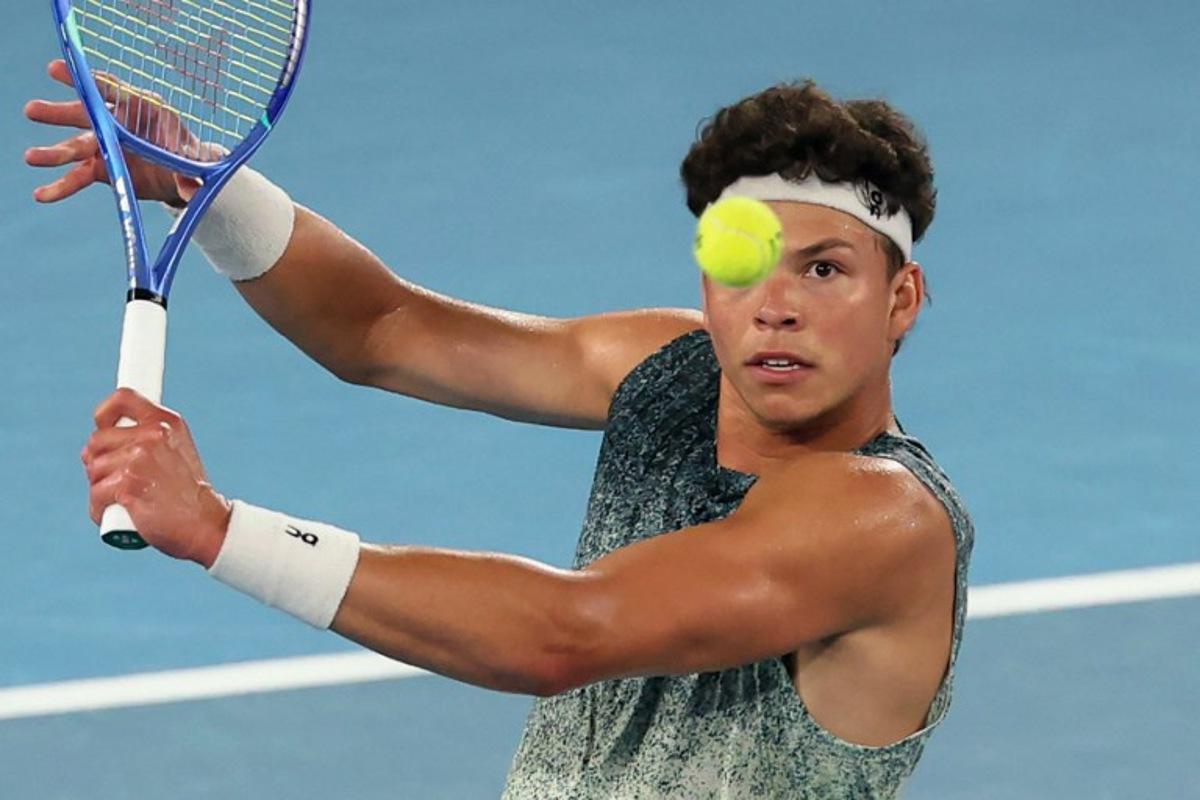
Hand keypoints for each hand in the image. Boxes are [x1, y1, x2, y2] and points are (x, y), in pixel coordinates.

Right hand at [23, 59, 204, 204]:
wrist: (186, 177)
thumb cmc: (191, 157)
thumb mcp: (195, 161)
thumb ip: (190, 170)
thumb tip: (189, 184)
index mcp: (144, 108)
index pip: (114, 90)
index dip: (88, 82)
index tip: (56, 70)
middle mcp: (119, 123)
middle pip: (86, 115)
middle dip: (61, 114)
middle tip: (32, 110)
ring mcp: (107, 144)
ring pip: (77, 146)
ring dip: (55, 152)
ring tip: (31, 158)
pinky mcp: (102, 167)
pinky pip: (79, 176)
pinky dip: (62, 185)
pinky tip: (42, 194)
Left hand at [82, 389, 230, 567]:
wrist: (205, 522)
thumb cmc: (186, 493)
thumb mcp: (176, 451)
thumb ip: (145, 439)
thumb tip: (94, 446)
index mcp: (166, 421)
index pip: (123, 398)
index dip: (104, 413)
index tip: (103, 428)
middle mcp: (153, 434)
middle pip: (97, 440)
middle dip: (99, 462)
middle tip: (118, 480)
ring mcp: (139, 458)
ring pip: (93, 469)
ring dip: (100, 489)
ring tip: (123, 500)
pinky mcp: (127, 484)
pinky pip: (95, 494)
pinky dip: (100, 509)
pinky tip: (117, 513)